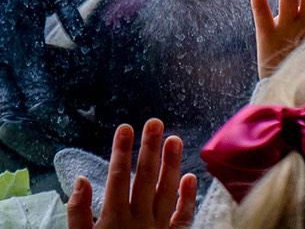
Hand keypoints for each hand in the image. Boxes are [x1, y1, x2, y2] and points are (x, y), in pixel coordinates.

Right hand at [66, 120, 196, 228]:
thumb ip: (78, 215)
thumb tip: (81, 180)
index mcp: (113, 221)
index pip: (117, 178)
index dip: (120, 151)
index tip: (124, 127)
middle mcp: (138, 222)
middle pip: (144, 179)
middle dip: (149, 149)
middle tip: (154, 122)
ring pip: (166, 192)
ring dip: (171, 165)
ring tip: (174, 139)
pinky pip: (182, 218)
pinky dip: (187, 198)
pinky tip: (190, 177)